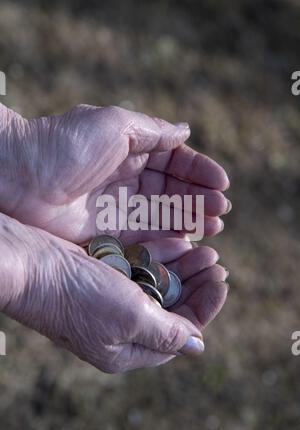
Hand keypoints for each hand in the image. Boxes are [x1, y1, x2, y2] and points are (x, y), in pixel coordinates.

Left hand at [0, 104, 229, 244]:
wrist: (18, 179)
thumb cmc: (64, 144)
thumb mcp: (114, 125)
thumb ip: (153, 131)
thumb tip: (186, 131)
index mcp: (129, 149)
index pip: (173, 161)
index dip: (199, 172)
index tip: (221, 183)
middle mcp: (126, 179)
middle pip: (172, 190)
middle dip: (199, 198)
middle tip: (221, 209)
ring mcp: (118, 208)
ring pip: (163, 215)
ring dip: (190, 219)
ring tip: (215, 225)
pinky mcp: (108, 234)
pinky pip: (145, 237)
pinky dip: (169, 239)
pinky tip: (190, 239)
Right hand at [0, 213, 227, 372]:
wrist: (29, 264)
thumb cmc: (77, 295)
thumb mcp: (130, 317)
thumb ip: (167, 333)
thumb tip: (198, 346)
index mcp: (127, 349)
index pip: (180, 334)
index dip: (205, 308)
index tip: (222, 280)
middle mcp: (119, 328)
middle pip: (170, 309)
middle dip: (195, 285)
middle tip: (216, 262)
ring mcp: (108, 302)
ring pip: (157, 287)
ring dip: (181, 269)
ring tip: (204, 250)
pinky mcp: (101, 277)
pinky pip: (139, 270)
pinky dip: (159, 258)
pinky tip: (178, 244)